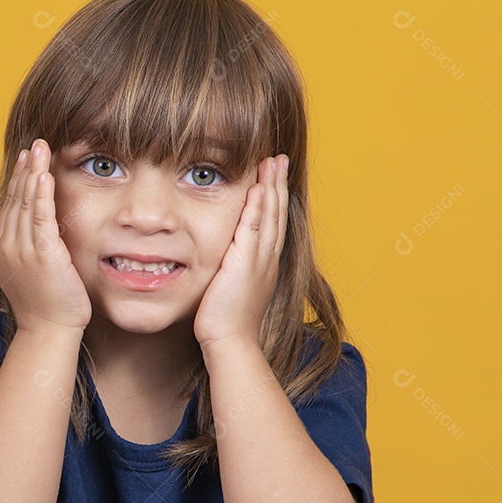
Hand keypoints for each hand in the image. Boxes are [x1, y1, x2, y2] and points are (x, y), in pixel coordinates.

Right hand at [0, 139, 91, 333]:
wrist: (47, 330)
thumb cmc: (40, 302)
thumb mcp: (17, 265)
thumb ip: (5, 235)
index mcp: (3, 246)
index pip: (9, 204)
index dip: (17, 178)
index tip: (25, 155)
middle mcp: (8, 244)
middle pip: (16, 199)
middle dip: (25, 169)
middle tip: (34, 143)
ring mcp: (23, 250)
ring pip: (27, 204)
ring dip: (33, 173)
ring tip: (39, 149)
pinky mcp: (42, 255)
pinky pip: (41, 219)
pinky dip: (41, 196)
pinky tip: (43, 176)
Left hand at [193, 154, 288, 351]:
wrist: (230, 343)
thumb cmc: (225, 323)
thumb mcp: (229, 289)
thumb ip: (229, 271)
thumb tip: (222, 264)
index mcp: (264, 264)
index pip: (272, 223)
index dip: (274, 198)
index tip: (274, 176)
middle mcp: (267, 259)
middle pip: (277, 213)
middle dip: (278, 184)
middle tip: (279, 159)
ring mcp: (259, 260)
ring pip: (269, 215)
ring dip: (272, 186)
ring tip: (273, 162)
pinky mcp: (245, 263)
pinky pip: (254, 228)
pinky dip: (258, 206)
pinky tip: (257, 187)